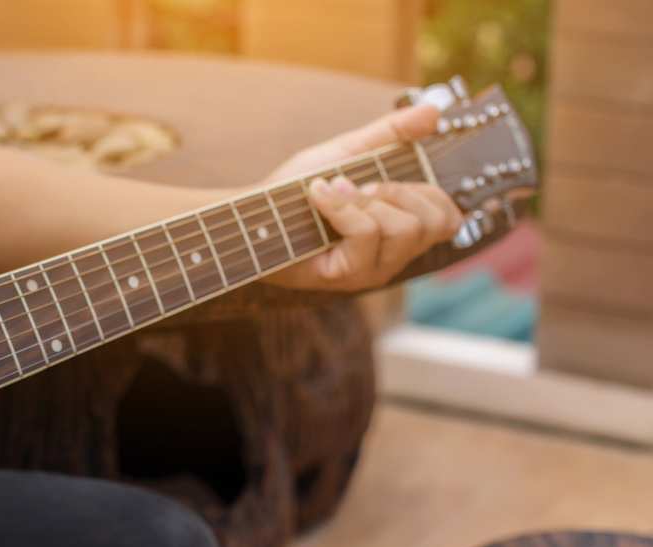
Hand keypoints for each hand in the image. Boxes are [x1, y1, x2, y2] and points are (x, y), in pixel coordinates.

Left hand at [261, 105, 463, 290]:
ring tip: (335, 192)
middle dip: (397, 192)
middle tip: (360, 186)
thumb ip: (392, 133)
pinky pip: (367, 234)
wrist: (253, 211)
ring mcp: (372, 271)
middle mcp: (393, 255)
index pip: (451, 219)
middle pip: (435, 223)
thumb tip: (436, 112)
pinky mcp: (347, 276)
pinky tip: (319, 196)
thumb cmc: (298, 188)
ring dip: (367, 199)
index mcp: (402, 229)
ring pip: (406, 229)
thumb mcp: (349, 151)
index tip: (385, 178)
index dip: (429, 192)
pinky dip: (342, 206)